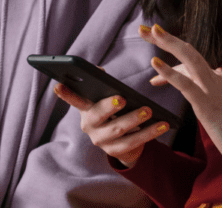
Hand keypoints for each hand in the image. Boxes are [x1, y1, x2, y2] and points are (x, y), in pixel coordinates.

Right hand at [53, 83, 169, 168]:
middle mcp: (89, 126)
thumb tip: (99, 69)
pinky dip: (150, 133)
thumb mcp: (108, 99)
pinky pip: (134, 142)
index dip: (66, 94)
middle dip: (110, 107)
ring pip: (118, 130)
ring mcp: (101, 141)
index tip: (59, 85)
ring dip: (135, 120)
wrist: (124, 143)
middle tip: (123, 99)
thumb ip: (103, 85)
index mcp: (86, 109)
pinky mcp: (115, 152)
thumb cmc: (115, 112)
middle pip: (98, 116)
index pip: (74, 100)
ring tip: (149, 111)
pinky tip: (163, 125)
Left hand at [140, 24, 221, 172]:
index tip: (154, 65)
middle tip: (145, 28)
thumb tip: (201, 88)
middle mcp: (216, 78)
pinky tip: (154, 62)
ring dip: (168, 42)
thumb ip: (213, 94)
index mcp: (220, 79)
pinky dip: (169, 72)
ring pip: (189, 58)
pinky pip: (185, 84)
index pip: (191, 64)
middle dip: (167, 39)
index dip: (171, 64)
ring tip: (149, 31)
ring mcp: (212, 89)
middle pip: (189, 52)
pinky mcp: (207, 104)